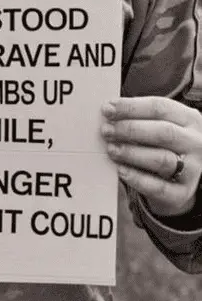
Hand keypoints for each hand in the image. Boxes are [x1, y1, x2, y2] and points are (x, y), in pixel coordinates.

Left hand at [101, 96, 201, 217]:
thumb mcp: (159, 124)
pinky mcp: (182, 193)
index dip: (131, 107)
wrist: (181, 177)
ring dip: (132, 153)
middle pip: (163, 132)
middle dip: (130, 129)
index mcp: (189, 119)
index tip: (108, 109)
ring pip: (162, 159)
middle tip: (106, 130)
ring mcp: (193, 169)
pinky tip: (121, 170)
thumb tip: (109, 111)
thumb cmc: (163, 143)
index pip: (160, 108)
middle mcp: (194, 143)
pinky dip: (137, 178)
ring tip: (111, 149)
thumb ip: (139, 117)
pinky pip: (159, 187)